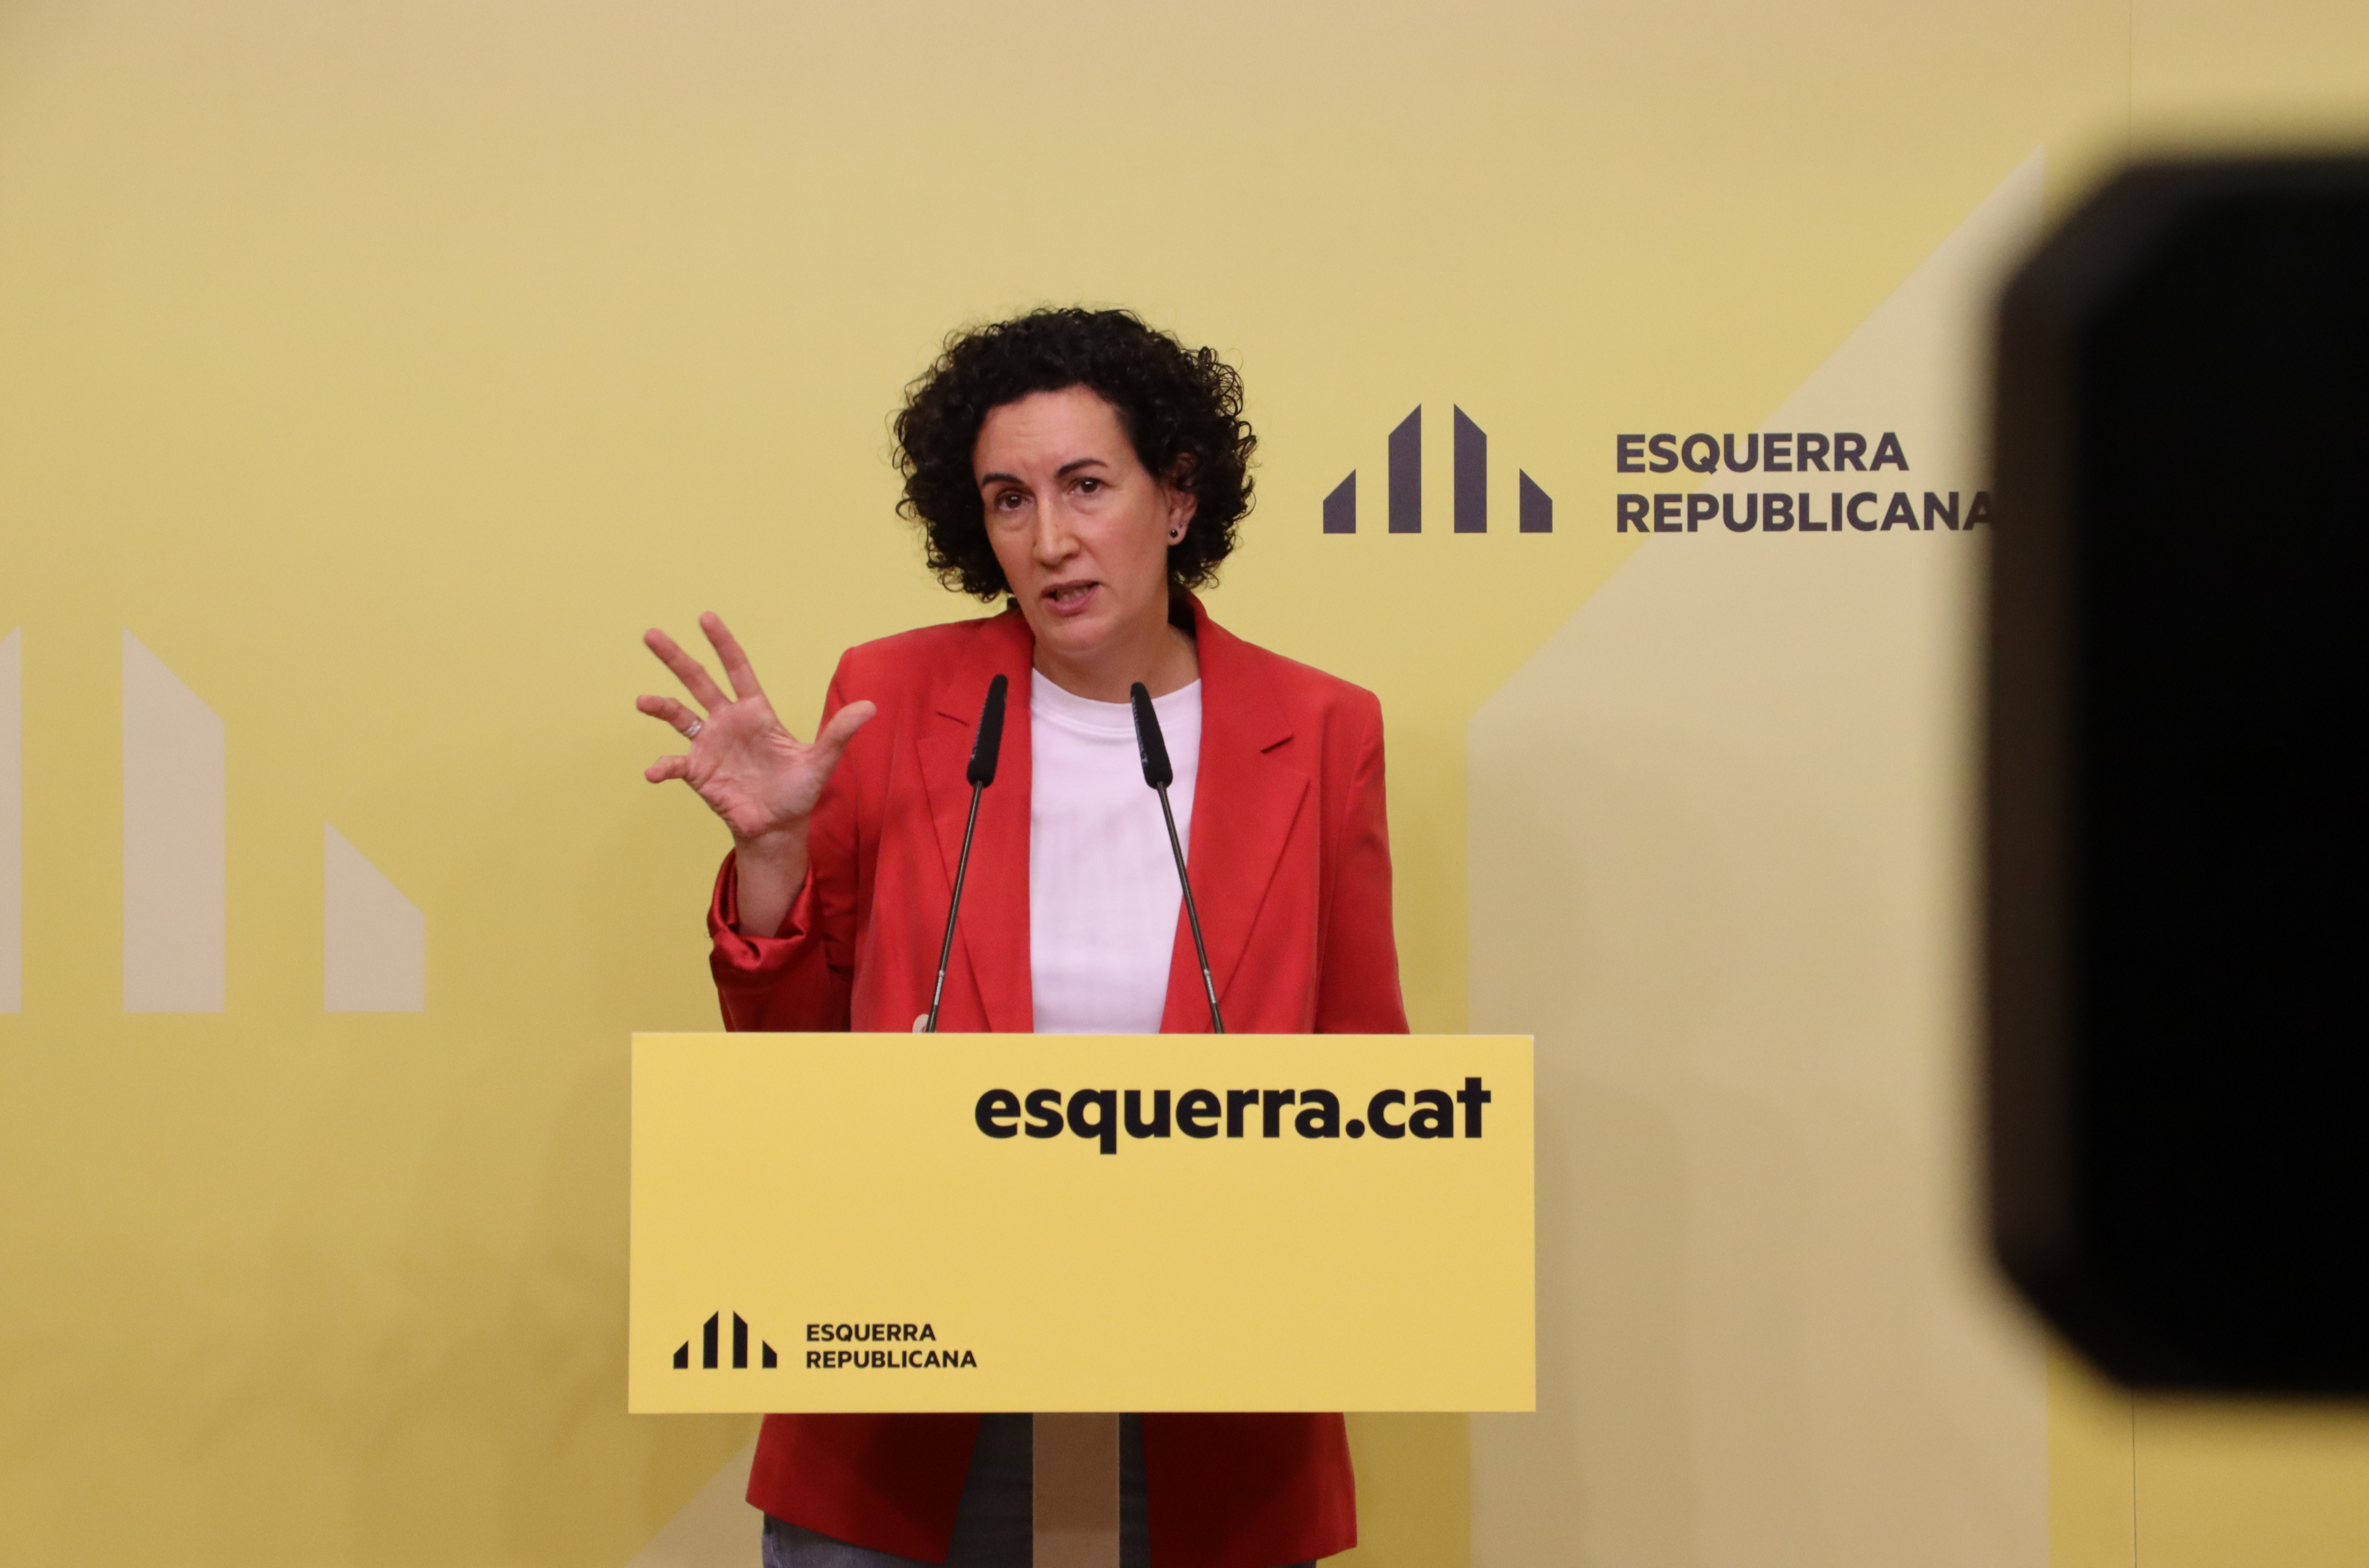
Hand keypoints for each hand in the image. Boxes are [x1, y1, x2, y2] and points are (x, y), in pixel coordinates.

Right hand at [637, 613, 875, 861]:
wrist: (778, 826)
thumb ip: (839, 733)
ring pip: (679, 715)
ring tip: (642, 701)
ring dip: (660, 706)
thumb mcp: (821, 762)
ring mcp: (709, 745)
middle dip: (676, 658)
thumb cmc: (798, 791)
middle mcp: (728, 721)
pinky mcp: (697, 772)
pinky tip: (654, 772)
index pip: (738, 669)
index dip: (723, 643)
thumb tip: (871, 706)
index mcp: (756, 712)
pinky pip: (674, 763)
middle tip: (651, 634)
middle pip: (698, 681)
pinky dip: (662, 765)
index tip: (706, 617)